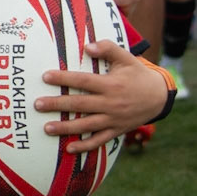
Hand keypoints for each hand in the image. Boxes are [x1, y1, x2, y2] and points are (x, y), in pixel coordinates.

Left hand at [36, 42, 170, 153]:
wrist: (159, 97)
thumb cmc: (138, 75)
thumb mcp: (127, 58)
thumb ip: (108, 48)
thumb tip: (88, 46)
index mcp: (111, 84)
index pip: (83, 81)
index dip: (64, 79)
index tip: (45, 77)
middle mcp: (111, 103)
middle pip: (80, 104)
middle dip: (57, 105)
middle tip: (37, 104)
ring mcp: (113, 119)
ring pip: (86, 125)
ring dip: (66, 127)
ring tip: (47, 128)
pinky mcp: (116, 130)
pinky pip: (99, 140)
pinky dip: (85, 146)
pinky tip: (69, 149)